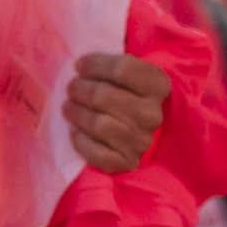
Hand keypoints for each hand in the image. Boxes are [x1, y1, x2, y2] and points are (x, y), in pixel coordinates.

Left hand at [63, 51, 169, 174]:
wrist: (135, 126)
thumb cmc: (123, 91)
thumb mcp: (124, 72)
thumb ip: (108, 65)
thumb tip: (78, 65)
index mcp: (157, 85)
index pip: (122, 69)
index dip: (94, 65)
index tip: (79, 66)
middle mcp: (152, 114)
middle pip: (104, 96)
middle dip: (80, 89)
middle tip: (71, 88)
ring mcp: (142, 140)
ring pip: (99, 124)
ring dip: (77, 114)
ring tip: (69, 107)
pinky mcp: (128, 162)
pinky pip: (98, 154)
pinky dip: (82, 142)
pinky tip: (75, 132)